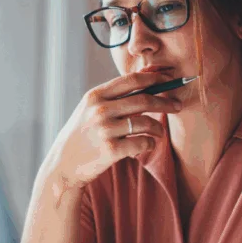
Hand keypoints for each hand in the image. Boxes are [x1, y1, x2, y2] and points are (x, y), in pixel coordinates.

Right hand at [46, 71, 181, 189]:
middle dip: (165, 102)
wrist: (63, 164)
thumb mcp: (90, 109)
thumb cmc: (82, 135)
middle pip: (144, 100)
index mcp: (95, 95)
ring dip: (158, 128)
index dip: (154, 78)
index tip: (169, 79)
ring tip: (159, 132)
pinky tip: (147, 145)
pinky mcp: (111, 150)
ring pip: (146, 123)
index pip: (131, 80)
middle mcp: (100, 110)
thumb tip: (146, 80)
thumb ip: (113, 97)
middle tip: (177, 106)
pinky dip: (149, 144)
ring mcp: (105, 130)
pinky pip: (142, 143)